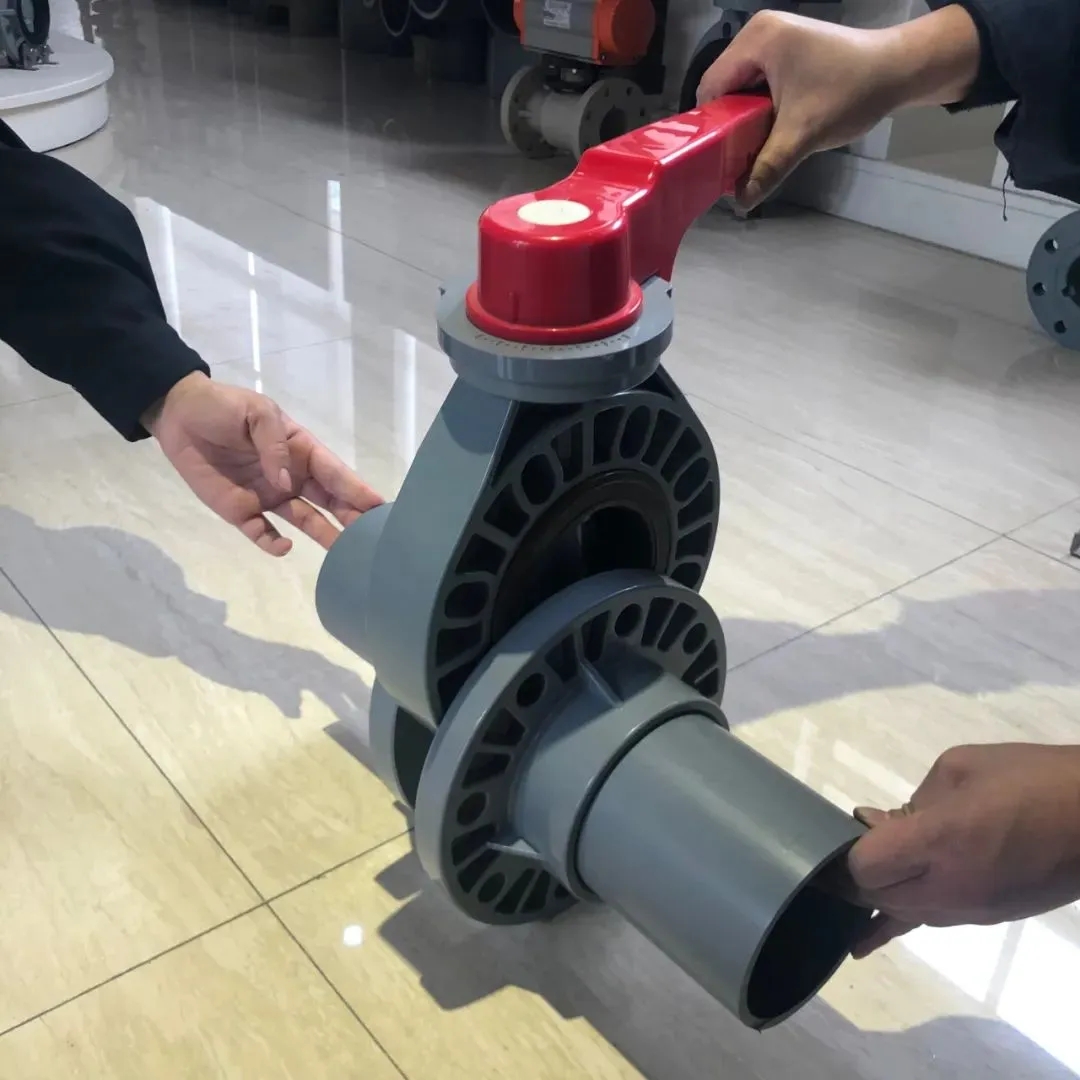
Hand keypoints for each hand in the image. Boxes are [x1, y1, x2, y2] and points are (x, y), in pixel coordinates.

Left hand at [143, 372, 382, 555]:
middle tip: (373, 538)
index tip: (381, 507)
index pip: (336, 473)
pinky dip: (274, 543)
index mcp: (301, 450)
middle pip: (329, 502)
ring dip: (324, 535)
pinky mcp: (242, 512)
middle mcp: (292, 477)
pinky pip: (263, 533)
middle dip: (351, 518)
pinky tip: (285, 548)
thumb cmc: (222, 407)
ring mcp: (269, 497)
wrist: (178, 416)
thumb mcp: (256, 412)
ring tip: (345, 555)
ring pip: (305, 521)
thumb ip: (274, 444)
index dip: (357, 490)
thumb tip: (285, 482)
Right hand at [696, 7, 981, 207]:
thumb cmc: (851, 92)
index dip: (710, 125)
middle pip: (724, 87)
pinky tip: (772, 130)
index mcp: (757, 39)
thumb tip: (740, 203)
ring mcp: (775, 38)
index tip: (717, 157)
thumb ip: (767, 167)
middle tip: (737, 158)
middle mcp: (760, 32)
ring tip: (755, 148)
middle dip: (730, 124)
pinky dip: (762, 108)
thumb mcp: (803, 134)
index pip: (710, 86)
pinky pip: (759, 83)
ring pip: (741, 88)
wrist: (899, 70)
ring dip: (747, 119)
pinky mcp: (788, 49)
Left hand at [846, 743, 1079, 957]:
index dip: (846, 852)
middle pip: (875, 895)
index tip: (841, 832)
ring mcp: (969, 909)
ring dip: (875, 895)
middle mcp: (948, 886)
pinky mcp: (986, 918)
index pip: (865, 866)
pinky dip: (894, 925)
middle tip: (841, 850)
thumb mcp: (962, 768)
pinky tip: (863, 943)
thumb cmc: (1031, 779)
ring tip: (847, 883)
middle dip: (854, 874)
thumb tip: (875, 822)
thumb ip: (914, 799)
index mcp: (939, 840)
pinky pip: (927, 923)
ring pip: (899, 914)